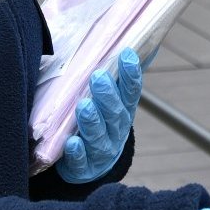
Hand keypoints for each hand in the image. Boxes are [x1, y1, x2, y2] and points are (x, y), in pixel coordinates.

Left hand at [53, 48, 141, 182]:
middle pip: (116, 113)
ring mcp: (102, 150)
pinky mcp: (84, 167)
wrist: (94, 163)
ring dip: (92, 121)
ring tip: (83, 107)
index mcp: (124, 109)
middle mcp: (116, 129)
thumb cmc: (99, 120)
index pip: (132, 91)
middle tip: (97, 77)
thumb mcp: (110, 98)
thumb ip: (116, 74)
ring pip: (99, 135)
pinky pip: (81, 160)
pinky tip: (72, 143)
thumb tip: (138, 42)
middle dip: (107, 95)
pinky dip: (77, 152)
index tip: (126, 54)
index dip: (131, 74)